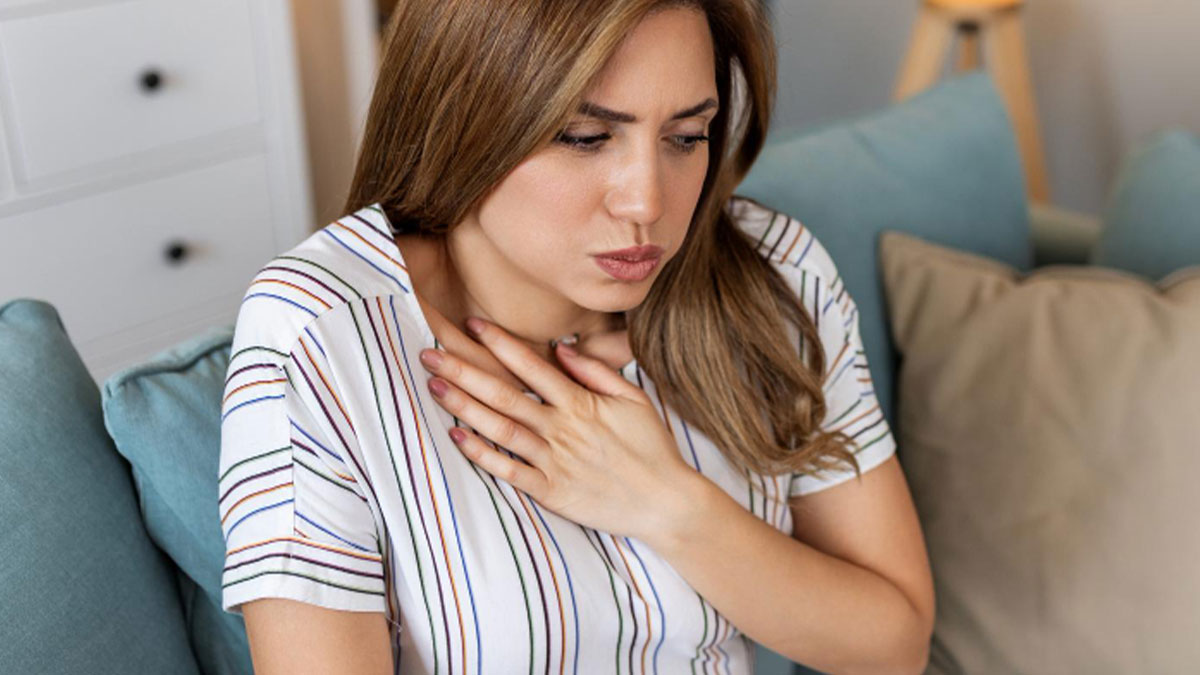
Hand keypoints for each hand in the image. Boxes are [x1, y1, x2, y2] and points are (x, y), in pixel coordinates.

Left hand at [417, 316, 697, 540]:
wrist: (665, 502)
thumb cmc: (651, 447)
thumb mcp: (633, 399)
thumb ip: (596, 372)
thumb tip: (560, 349)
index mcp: (581, 403)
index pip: (532, 365)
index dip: (500, 343)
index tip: (472, 324)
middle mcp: (563, 428)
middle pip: (504, 394)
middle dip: (464, 371)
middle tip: (430, 352)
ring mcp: (554, 461)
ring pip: (500, 429)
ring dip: (464, 406)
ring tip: (433, 386)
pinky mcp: (551, 492)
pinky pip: (509, 471)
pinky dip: (481, 454)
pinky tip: (456, 437)